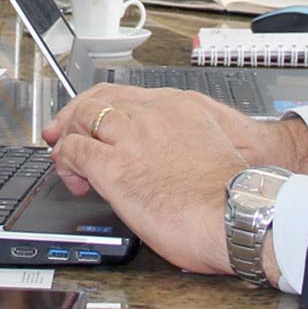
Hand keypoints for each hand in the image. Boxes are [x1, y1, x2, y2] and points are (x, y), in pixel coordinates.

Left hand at [40, 85, 259, 271]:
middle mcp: (153, 114)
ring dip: (68, 136)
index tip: (93, 119)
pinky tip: (73, 176)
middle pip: (99, 100)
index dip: (102, 106)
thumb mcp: (213, 148)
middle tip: (64, 134)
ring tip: (66, 157)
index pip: (127, 94)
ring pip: (82, 119)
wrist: (242, 214)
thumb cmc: (236, 195)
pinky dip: (66, 161)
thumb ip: (187, 142)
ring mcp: (132, 138)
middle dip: (76, 115)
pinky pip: (75, 151)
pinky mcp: (115, 167)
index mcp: (179, 107)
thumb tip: (171, 157)